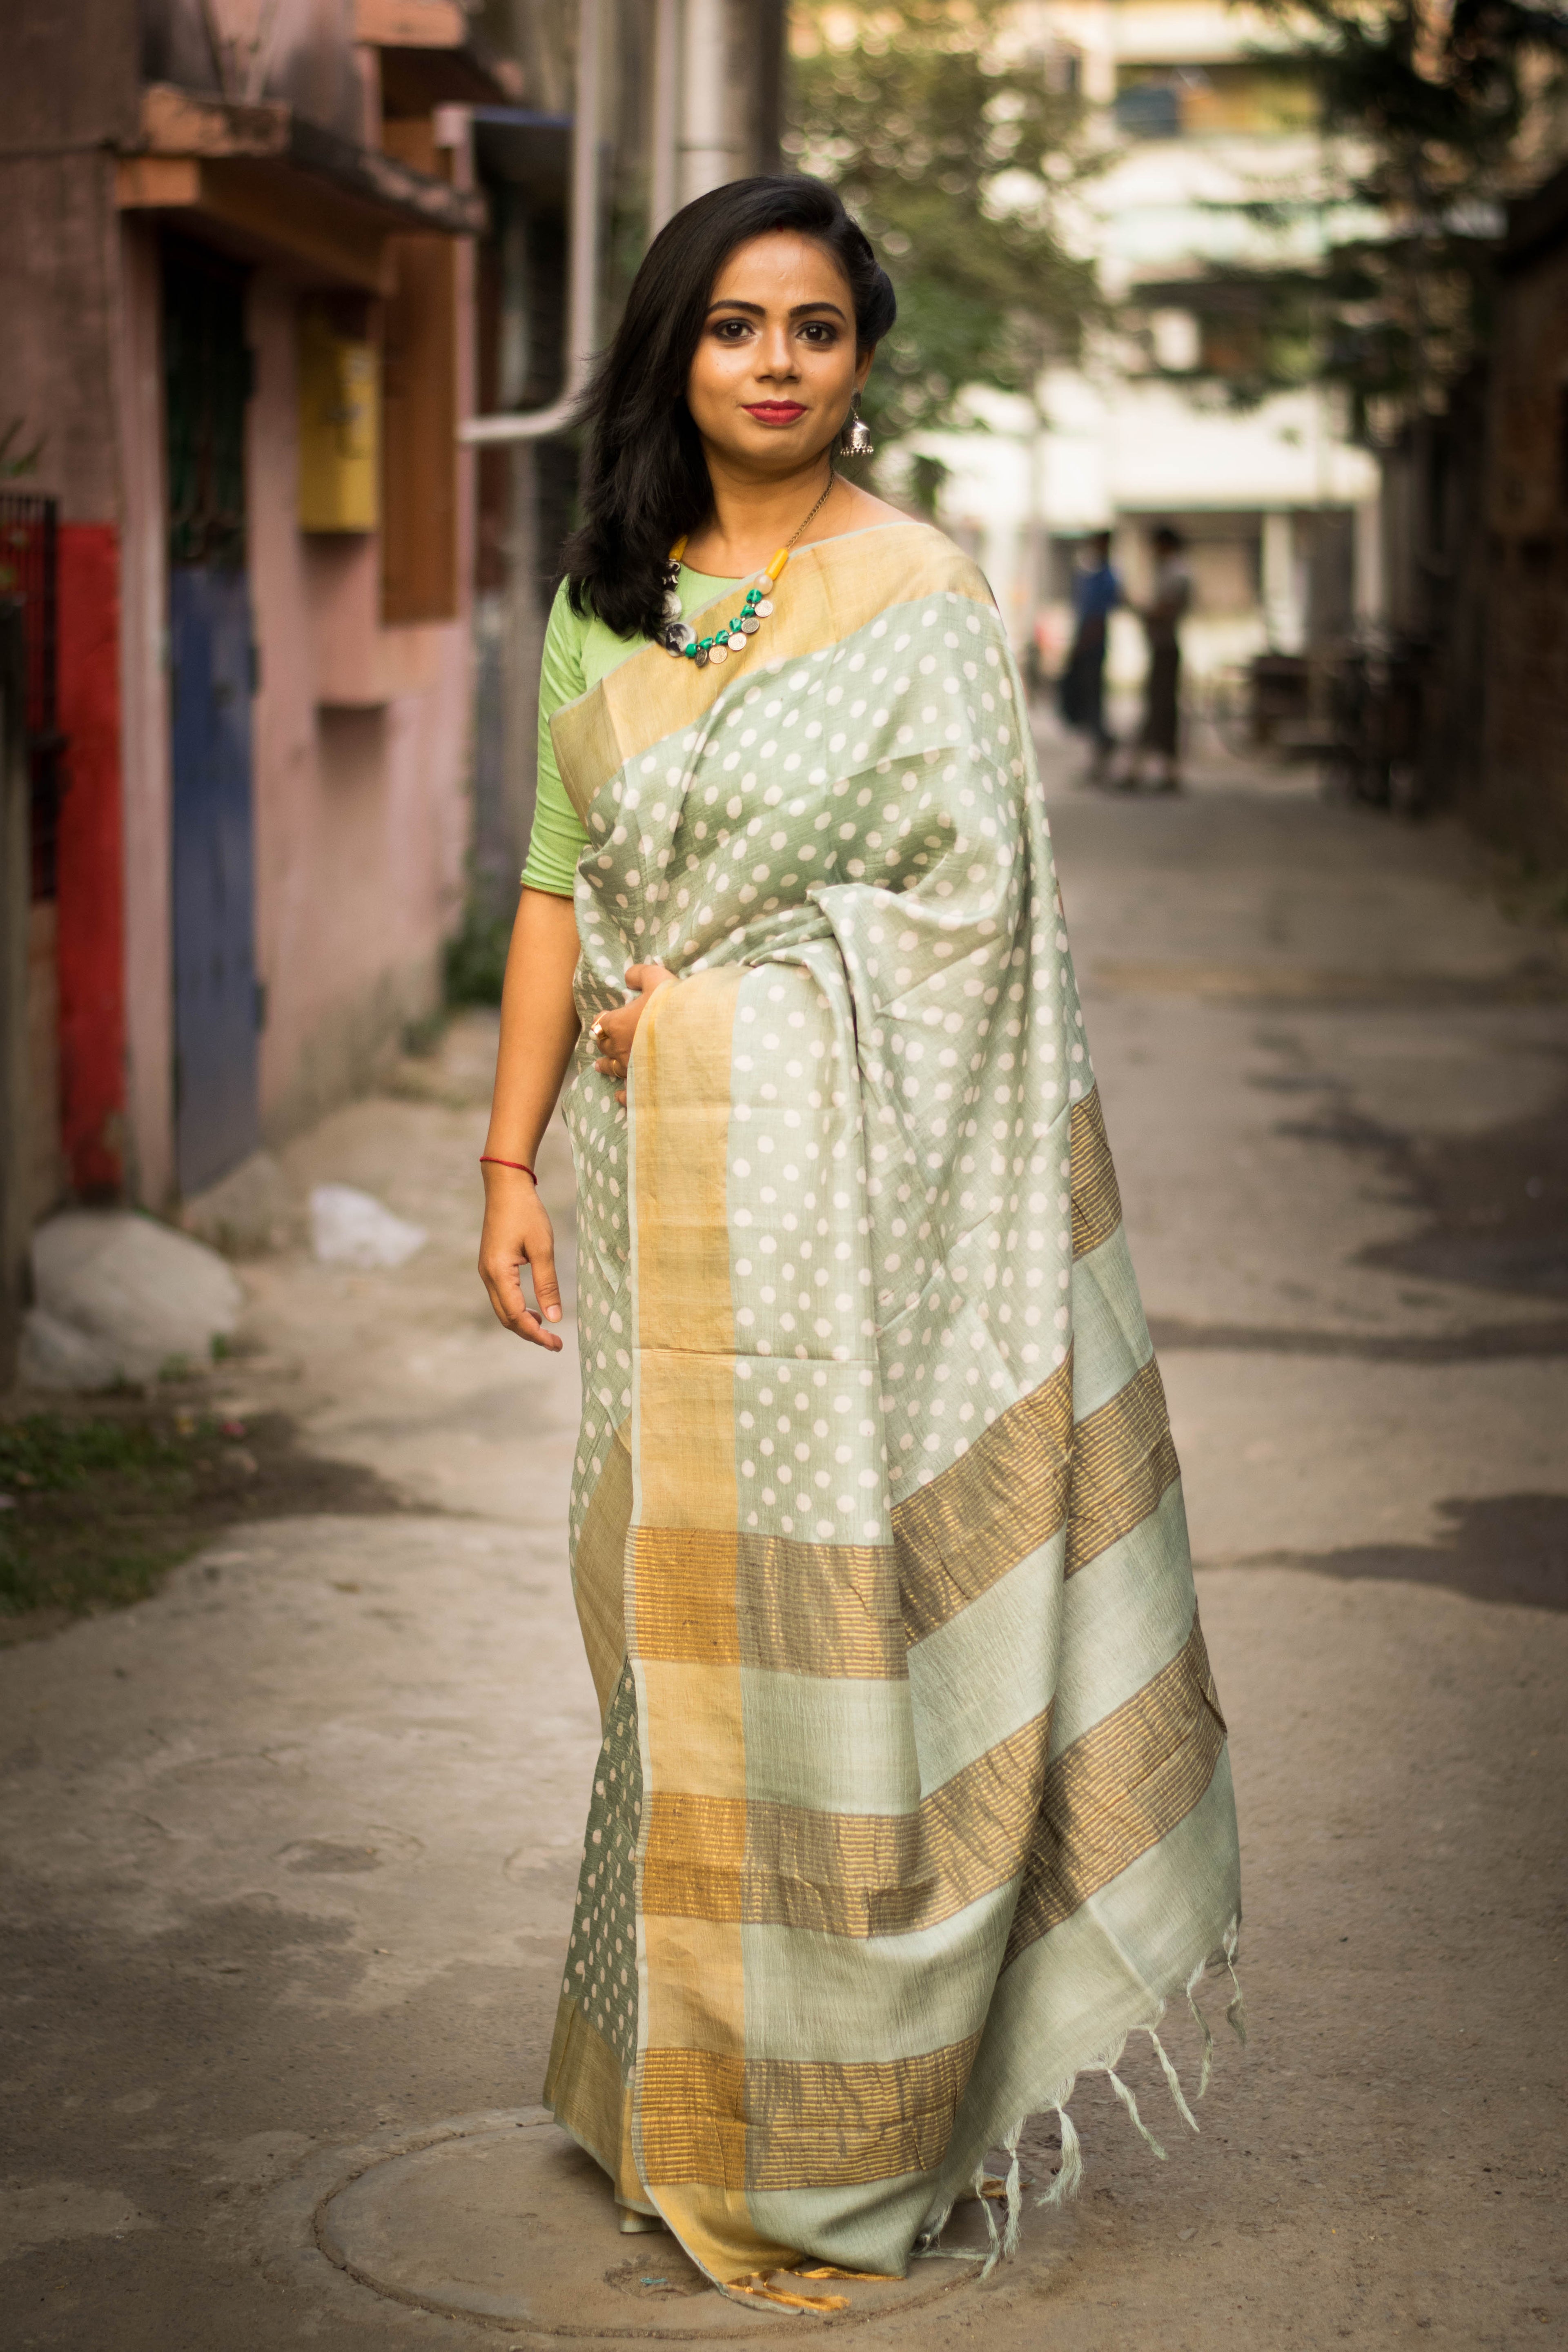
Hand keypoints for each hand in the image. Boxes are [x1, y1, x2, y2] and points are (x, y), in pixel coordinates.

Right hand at [478, 1167, 563, 1349]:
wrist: (506, 1187)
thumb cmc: (526, 1213)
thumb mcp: (542, 1248)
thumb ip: (548, 1284)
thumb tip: (555, 1317)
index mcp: (499, 1273)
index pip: (517, 1316)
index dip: (537, 1335)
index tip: (556, 1344)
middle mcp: (487, 1276)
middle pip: (506, 1318)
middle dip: (530, 1334)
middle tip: (555, 1343)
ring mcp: (487, 1271)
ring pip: (503, 1309)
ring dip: (523, 1322)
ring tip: (547, 1329)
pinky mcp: (491, 1266)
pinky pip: (502, 1296)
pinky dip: (518, 1308)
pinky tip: (535, 1309)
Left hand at [590, 963, 674, 1103]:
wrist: (695, 1032)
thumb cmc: (673, 1004)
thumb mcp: (656, 978)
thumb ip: (639, 974)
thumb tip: (628, 976)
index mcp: (618, 1023)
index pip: (601, 1022)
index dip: (602, 1019)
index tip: (604, 1018)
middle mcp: (620, 1048)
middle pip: (604, 1045)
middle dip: (602, 1041)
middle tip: (602, 1040)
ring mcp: (631, 1069)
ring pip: (612, 1068)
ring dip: (605, 1066)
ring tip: (599, 1067)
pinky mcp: (644, 1085)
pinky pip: (628, 1094)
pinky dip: (622, 1095)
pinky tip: (619, 1097)